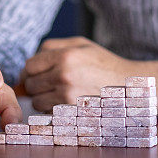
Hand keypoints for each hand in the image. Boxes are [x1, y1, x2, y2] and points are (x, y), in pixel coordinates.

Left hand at [21, 36, 157, 115]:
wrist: (127, 86)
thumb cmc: (102, 63)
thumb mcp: (79, 44)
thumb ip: (52, 47)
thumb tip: (29, 62)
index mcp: (65, 56)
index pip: (29, 66)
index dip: (30, 70)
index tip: (37, 72)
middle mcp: (64, 76)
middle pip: (30, 85)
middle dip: (36, 84)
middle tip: (49, 82)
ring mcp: (68, 96)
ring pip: (37, 101)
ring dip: (43, 98)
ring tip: (59, 91)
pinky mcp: (72, 112)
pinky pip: (48, 113)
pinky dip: (52, 109)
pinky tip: (65, 101)